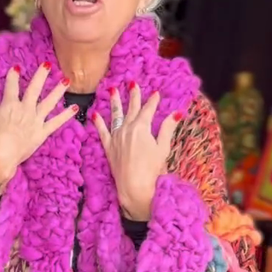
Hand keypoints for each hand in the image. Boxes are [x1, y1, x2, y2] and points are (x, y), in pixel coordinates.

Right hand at [0, 65, 75, 203]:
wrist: (0, 157)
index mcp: (9, 105)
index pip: (11, 86)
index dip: (13, 76)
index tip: (16, 68)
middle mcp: (25, 109)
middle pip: (34, 88)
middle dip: (41, 75)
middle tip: (48, 64)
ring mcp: (35, 120)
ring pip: (49, 102)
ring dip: (58, 90)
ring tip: (66, 80)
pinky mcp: (42, 132)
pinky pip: (56, 122)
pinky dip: (66, 115)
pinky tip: (74, 108)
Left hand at [93, 83, 181, 220]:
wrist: (135, 187)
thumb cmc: (152, 169)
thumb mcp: (163, 148)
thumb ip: (167, 128)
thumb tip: (176, 113)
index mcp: (142, 127)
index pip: (148, 110)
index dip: (153, 101)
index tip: (156, 93)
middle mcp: (127, 129)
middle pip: (132, 109)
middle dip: (133, 95)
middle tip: (133, 83)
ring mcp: (117, 137)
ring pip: (116, 115)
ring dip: (115, 102)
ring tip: (112, 90)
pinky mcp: (109, 147)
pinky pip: (102, 132)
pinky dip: (98, 123)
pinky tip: (94, 114)